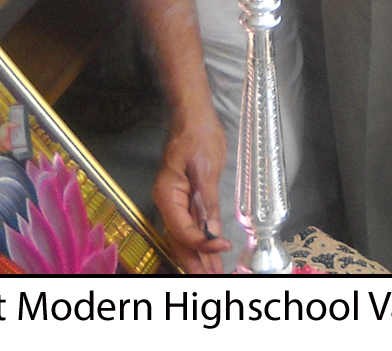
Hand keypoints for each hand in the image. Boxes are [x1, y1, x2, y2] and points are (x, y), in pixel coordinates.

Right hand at [152, 102, 231, 273]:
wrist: (192, 114)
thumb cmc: (198, 134)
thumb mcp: (206, 167)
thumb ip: (207, 200)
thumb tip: (211, 230)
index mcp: (168, 196)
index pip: (184, 231)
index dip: (204, 244)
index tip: (224, 247)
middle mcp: (167, 202)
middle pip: (180, 240)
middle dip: (196, 261)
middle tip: (214, 278)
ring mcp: (174, 201)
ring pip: (183, 236)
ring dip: (197, 255)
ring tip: (213, 272)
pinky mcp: (184, 197)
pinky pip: (189, 225)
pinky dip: (199, 240)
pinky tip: (209, 250)